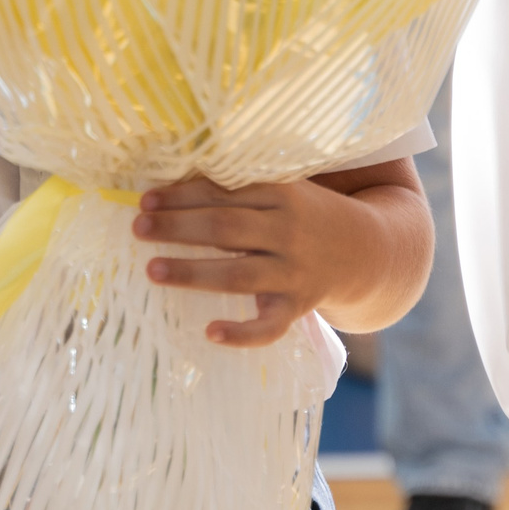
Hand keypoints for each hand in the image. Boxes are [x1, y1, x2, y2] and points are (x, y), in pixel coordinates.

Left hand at [134, 175, 416, 347]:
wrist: (370, 250)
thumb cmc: (309, 215)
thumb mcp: (284, 189)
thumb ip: (240, 185)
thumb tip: (176, 176)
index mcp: (282, 194)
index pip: (225, 192)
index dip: (182, 194)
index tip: (145, 198)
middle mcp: (288, 232)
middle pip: (225, 227)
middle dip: (178, 227)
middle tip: (137, 227)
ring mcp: (294, 273)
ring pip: (238, 275)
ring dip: (192, 272)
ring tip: (152, 269)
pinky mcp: (298, 308)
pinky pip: (268, 327)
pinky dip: (241, 333)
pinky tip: (210, 332)